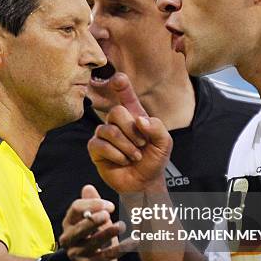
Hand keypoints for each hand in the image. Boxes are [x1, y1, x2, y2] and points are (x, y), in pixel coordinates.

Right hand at [59, 185, 123, 260]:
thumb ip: (92, 205)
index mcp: (69, 223)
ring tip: (121, 226)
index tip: (110, 206)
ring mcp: (76, 254)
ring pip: (93, 241)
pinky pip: (106, 256)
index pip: (76, 208)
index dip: (93, 204)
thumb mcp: (93, 222)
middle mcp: (68, 238)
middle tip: (108, 214)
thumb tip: (88, 187)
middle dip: (94, 219)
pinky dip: (121, 248)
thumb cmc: (94, 241)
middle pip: (80, 225)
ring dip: (108, 233)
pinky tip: (133, 241)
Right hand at [88, 73, 172, 193]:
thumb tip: (138, 120)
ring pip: (109, 130)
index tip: (119, 79)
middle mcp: (117, 122)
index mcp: (134, 115)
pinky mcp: (96, 148)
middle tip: (141, 145)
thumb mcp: (164, 143)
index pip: (125, 95)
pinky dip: (116, 155)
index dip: (121, 85)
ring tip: (134, 157)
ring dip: (126, 147)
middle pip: (116, 112)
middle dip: (132, 131)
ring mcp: (104, 134)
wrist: (145, 182)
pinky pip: (100, 145)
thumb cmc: (154, 160)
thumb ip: (157, 127)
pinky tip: (123, 161)